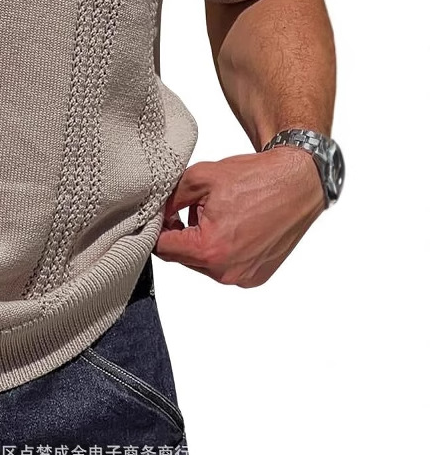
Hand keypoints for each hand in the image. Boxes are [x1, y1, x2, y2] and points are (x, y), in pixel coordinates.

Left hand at [153, 147, 326, 286]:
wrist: (297, 182)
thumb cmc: (255, 178)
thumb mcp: (199, 178)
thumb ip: (170, 200)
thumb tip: (156, 214)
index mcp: (209, 249)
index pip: (163, 249)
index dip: (157, 228)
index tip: (161, 215)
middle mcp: (227, 271)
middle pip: (182, 258)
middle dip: (180, 234)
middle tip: (191, 208)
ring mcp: (244, 276)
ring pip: (203, 264)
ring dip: (201, 243)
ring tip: (216, 214)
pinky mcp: (257, 276)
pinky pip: (225, 266)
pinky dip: (222, 250)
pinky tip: (233, 226)